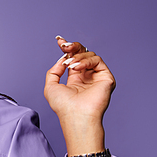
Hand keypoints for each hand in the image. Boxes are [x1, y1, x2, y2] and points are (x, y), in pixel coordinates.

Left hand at [44, 36, 115, 156]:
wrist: (75, 116)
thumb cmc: (63, 106)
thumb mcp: (50, 86)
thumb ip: (54, 71)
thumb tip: (62, 59)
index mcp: (74, 78)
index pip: (72, 58)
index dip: (66, 48)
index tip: (59, 40)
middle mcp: (86, 76)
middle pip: (82, 53)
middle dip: (72, 46)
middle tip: (65, 45)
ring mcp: (96, 77)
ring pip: (89, 55)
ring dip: (77, 56)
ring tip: (69, 65)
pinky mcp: (106, 77)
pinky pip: (97, 60)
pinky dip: (85, 61)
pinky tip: (76, 68)